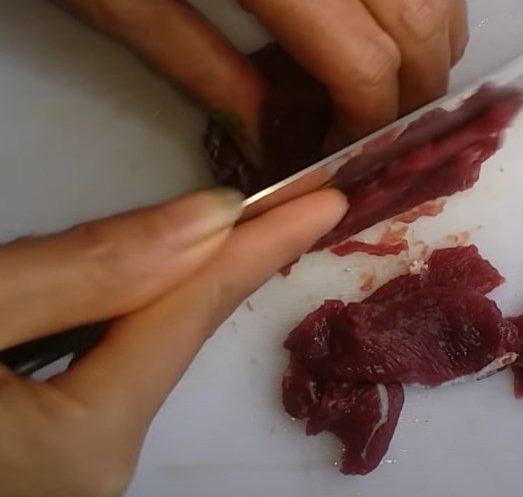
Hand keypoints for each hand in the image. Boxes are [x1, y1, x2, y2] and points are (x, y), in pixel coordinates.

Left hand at [0, 0, 467, 146]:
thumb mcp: (109, 4)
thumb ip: (211, 77)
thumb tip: (276, 137)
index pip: (357, 49)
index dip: (368, 120)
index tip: (344, 154)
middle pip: (417, 2)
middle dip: (420, 86)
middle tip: (385, 130)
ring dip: (431, 31)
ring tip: (396, 80)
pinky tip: (381, 15)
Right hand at [0, 188, 346, 496]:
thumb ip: (86, 270)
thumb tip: (210, 221)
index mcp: (79, 445)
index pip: (195, 314)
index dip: (267, 245)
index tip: (330, 200)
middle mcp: (91, 477)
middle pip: (172, 336)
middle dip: (225, 259)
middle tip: (287, 200)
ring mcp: (68, 477)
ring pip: (139, 354)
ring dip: (175, 284)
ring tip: (233, 226)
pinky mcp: (45, 463)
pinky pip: (107, 375)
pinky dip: (128, 320)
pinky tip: (142, 282)